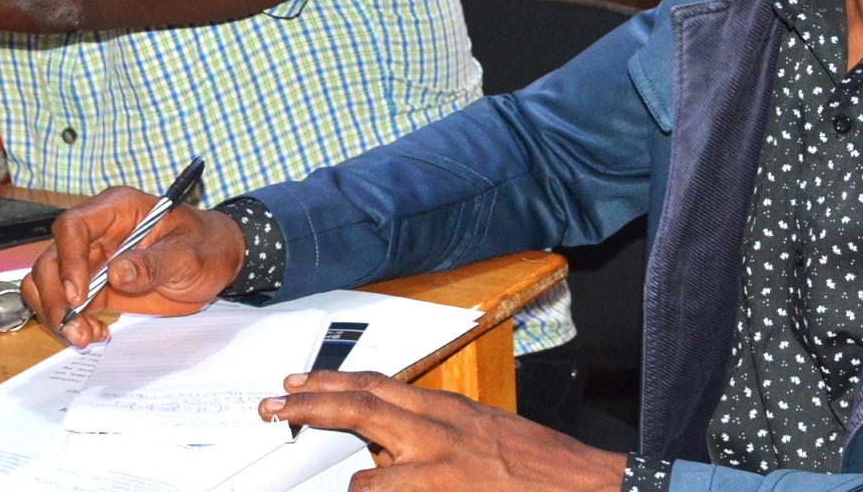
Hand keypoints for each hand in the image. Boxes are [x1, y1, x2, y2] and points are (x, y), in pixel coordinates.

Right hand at [20, 186, 247, 347]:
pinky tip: (95, 334)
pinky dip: (70, 322)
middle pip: (51, 258)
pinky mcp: (94, 286)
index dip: (68, 259)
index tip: (79, 294)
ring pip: (47, 282)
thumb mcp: (189, 255)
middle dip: (55, 297)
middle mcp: (97, 232)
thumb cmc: (206, 246)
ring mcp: (92, 260)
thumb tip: (116, 273)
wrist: (216, 262)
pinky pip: (65, 303)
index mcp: (118, 209)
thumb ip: (154, 264)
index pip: (73, 226)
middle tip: (76, 328)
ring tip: (84, 336)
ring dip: (56, 313)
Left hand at [259, 371, 626, 491]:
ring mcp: (444, 463)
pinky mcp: (450, 490)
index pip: (379, 385)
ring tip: (304, 441)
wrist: (588, 485)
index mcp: (447, 410)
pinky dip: (372, 490)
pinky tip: (358, 491)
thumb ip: (438, 434)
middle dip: (313, 401)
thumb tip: (390, 449)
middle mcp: (441, 428)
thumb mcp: (483, 433)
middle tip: (275, 403)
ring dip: (336, 451)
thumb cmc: (540, 465)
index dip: (334, 383)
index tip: (300, 383)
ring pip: (372, 453)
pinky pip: (394, 491)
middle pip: (363, 402)